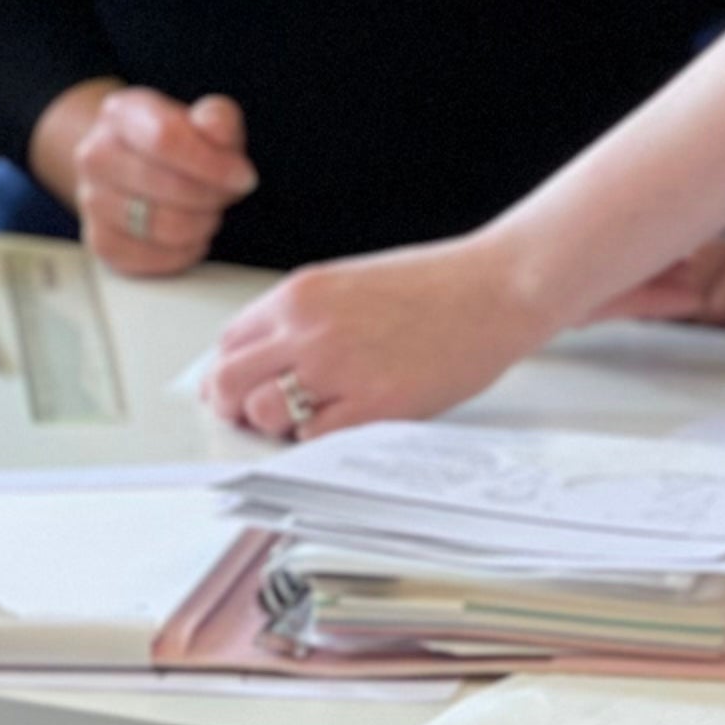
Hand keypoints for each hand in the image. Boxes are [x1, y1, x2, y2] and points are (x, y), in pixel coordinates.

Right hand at [39, 85, 256, 278]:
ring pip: (163, 227)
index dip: (213, 163)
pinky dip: (184, 252)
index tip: (242, 176)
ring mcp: (91, 200)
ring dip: (201, 225)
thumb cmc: (177, 145)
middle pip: (168, 187)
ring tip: (207, 211)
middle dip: (212, 196)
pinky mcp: (100, 241)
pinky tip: (191, 235)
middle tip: (224, 194)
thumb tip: (216, 129)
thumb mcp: (204, 119)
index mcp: (122, 114)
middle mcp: (96, 155)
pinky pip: (154, 258)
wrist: (135, 164)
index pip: (166, 138)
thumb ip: (217, 119)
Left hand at [204, 236, 549, 439]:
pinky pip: (312, 438)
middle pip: (228, 382)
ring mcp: (339, 368)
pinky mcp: (375, 404)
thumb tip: (269, 361)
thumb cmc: (436, 288)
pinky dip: (317, 440)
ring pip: (262, 413)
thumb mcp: (349, 285)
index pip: (227, 343)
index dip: (231, 372)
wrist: (497, 289)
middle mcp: (308, 329)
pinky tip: (343, 423)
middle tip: (253, 417)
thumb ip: (304, 320)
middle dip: (233, 406)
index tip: (243, 387)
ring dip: (275, 425)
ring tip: (305, 420)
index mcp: (299, 295)